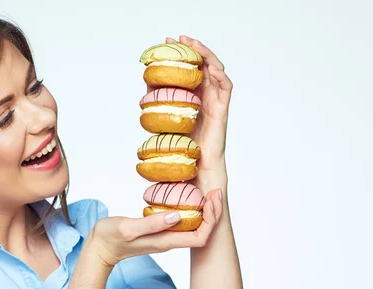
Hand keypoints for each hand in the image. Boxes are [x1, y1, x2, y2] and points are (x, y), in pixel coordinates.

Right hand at [86, 189, 223, 267]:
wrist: (99, 249)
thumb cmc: (110, 238)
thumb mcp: (127, 228)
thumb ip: (151, 224)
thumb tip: (178, 216)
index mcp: (166, 241)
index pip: (201, 237)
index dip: (212, 220)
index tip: (212, 199)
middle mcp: (170, 240)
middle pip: (203, 231)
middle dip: (213, 212)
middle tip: (216, 191)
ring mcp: (165, 236)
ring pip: (195, 226)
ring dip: (205, 210)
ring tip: (208, 191)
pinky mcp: (160, 230)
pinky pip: (183, 221)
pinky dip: (191, 208)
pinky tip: (189, 195)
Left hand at [146, 35, 232, 175]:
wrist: (196, 165)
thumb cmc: (184, 145)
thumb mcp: (169, 118)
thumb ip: (163, 102)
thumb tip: (146, 85)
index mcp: (194, 95)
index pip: (189, 68)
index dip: (181, 54)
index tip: (167, 43)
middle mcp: (206, 95)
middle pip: (203, 65)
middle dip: (193, 48)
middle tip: (179, 38)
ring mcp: (216, 101)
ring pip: (216, 71)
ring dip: (207, 55)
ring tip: (195, 45)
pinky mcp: (222, 109)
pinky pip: (225, 87)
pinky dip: (220, 75)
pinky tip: (211, 68)